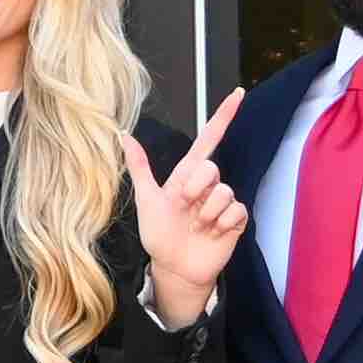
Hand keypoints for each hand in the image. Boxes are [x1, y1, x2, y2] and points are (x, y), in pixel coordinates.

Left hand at [130, 86, 252, 323]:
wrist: (174, 268)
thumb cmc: (159, 234)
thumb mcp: (146, 199)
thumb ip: (140, 167)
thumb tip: (124, 135)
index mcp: (187, 175)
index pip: (208, 140)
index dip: (223, 117)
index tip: (237, 94)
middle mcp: (207, 185)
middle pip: (211, 168)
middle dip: (195, 188)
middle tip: (184, 207)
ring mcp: (222, 203)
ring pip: (224, 191)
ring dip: (206, 211)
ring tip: (197, 225)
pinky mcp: (235, 220)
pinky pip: (236, 210)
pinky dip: (222, 222)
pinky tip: (212, 232)